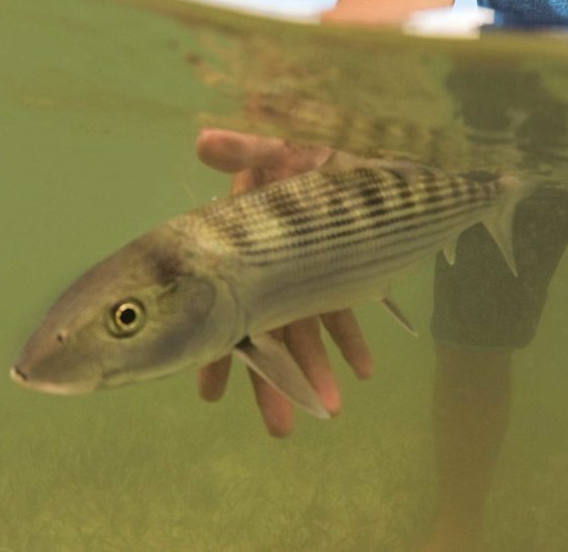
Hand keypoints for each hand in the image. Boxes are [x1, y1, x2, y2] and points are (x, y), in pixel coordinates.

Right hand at [194, 128, 373, 435]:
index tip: (212, 395)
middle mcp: (272, 268)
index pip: (227, 307)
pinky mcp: (343, 269)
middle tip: (281, 428)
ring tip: (331, 407)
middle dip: (273, 381)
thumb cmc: (311, 153)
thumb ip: (246, 149)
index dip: (219, 352)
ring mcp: (307, 271)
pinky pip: (345, 309)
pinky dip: (352, 339)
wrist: (363, 150)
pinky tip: (363, 369)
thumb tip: (204, 140)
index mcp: (246, 247)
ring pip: (306, 329)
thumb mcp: (282, 149)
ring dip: (317, 368)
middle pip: (268, 331)